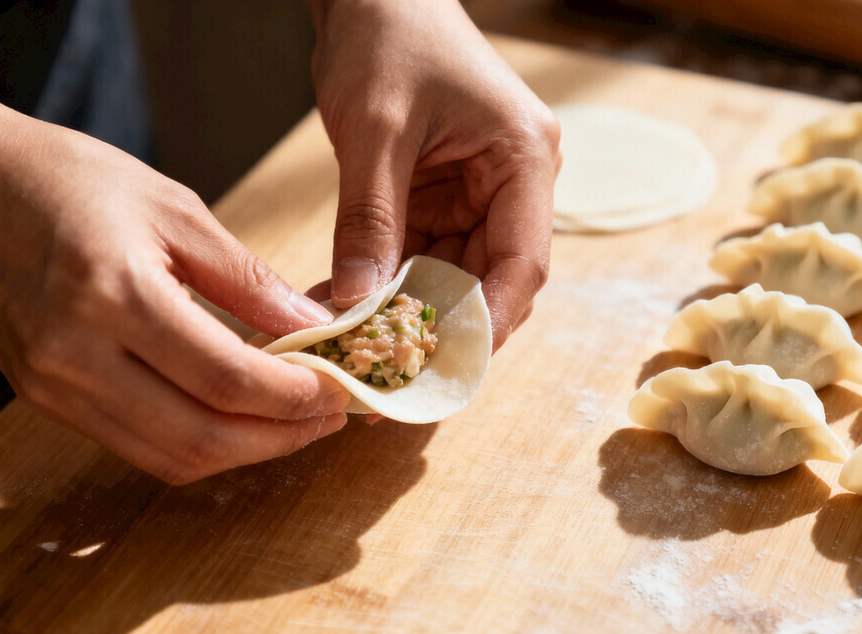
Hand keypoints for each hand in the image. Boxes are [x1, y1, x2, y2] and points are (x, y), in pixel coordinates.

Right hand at [0, 72, 349, 483]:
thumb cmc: (69, 180)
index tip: (340, 390)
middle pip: (202, 438)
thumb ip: (248, 279)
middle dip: (280, 438)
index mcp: (113, 294)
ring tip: (294, 423)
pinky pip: (137, 447)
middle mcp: (75, 355)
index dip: (295, 397)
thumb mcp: (175, 209)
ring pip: (171, 457)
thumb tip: (315, 329)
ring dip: (244, 452)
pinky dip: (198, 444)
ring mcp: (53, 387)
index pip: (226, 378)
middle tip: (329, 418)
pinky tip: (236, 418)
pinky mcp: (44, 400)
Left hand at [308, 0, 559, 351]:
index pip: (523, 263)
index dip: (489, 321)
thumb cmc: (388, 35)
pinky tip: (337, 305)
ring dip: (403, 309)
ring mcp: (476, 193)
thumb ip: (369, 218)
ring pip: (449, 274)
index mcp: (523, 161)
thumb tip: (355, 303)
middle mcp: (512, 184)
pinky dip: (381, 280)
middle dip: (437, 324)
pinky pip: (416, 253)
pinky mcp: (440, 196)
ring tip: (352, 344)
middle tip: (387, 369)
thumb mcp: (374, 130)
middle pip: (487, 278)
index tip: (444, 366)